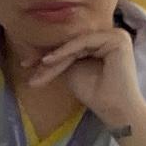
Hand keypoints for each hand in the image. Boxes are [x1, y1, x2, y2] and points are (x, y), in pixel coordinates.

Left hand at [22, 18, 145, 145]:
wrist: (114, 109)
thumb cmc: (96, 93)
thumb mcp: (72, 69)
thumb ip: (63, 56)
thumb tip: (39, 48)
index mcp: (104, 42)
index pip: (72, 45)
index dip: (48, 54)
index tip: (27, 64)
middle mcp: (112, 36)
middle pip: (73, 43)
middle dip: (48, 55)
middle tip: (27, 65)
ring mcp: (117, 36)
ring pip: (76, 43)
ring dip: (54, 55)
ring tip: (37, 67)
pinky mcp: (118, 39)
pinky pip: (83, 42)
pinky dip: (65, 51)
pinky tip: (49, 60)